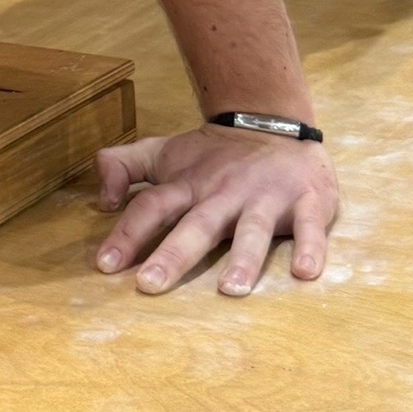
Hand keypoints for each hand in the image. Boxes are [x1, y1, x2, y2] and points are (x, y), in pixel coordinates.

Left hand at [94, 126, 337, 296]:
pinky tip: (306, 273)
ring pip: (252, 230)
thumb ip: (124, 167)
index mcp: (189, 186)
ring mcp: (266, 198)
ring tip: (230, 290)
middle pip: (196, 225)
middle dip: (173, 254)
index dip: (127, 234)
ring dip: (243, 259)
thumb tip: (101, 197)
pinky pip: (310, 227)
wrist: (274, 121)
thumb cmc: (213, 155)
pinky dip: (311, 248)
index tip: (104, 265)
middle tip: (150, 284)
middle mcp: (224, 193)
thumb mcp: (164, 155)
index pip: (152, 207)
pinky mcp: (307, 202)